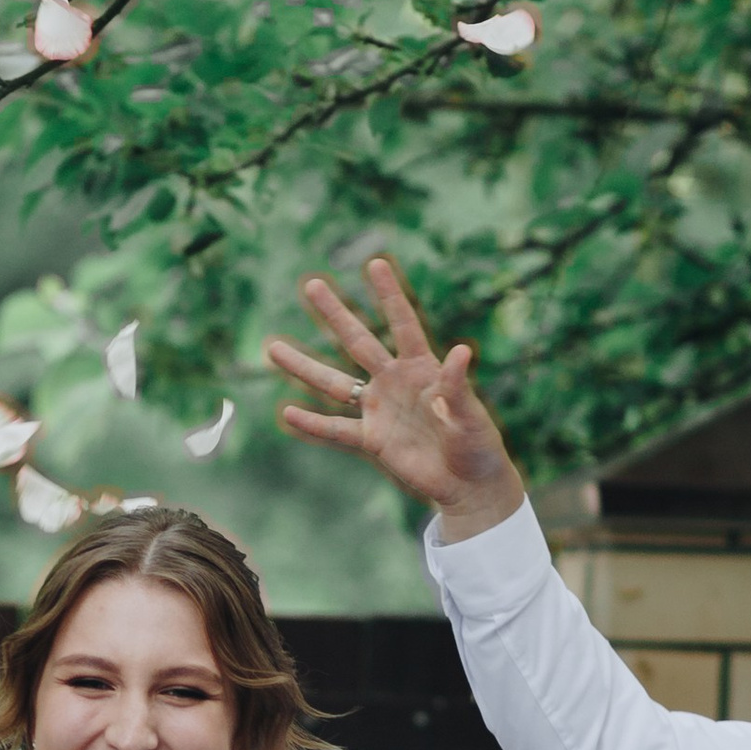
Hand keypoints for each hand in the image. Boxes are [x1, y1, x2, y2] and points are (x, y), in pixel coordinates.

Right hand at [264, 256, 526, 542]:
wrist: (468, 485)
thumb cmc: (478, 446)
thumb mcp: (471, 416)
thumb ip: (458, 387)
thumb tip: (460, 351)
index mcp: (422, 369)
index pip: (403, 324)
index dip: (389, 295)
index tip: (374, 264)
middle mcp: (394, 382)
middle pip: (358, 342)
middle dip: (335, 314)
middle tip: (312, 284)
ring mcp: (378, 410)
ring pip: (334, 383)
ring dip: (304, 366)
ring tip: (273, 348)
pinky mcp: (371, 441)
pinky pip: (336, 430)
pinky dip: (312, 425)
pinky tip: (287, 413)